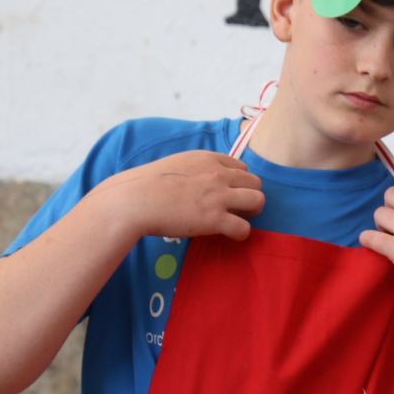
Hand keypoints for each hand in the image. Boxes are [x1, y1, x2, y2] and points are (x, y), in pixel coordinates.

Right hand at [90, 152, 263, 242]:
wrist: (135, 200)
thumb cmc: (147, 184)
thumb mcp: (176, 165)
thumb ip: (195, 170)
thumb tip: (201, 182)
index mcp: (208, 159)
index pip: (241, 167)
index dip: (238, 182)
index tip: (229, 192)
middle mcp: (218, 174)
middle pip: (255, 182)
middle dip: (249, 195)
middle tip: (237, 208)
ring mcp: (219, 196)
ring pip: (258, 201)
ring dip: (251, 212)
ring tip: (238, 219)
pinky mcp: (215, 219)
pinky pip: (244, 228)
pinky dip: (241, 233)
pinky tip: (229, 234)